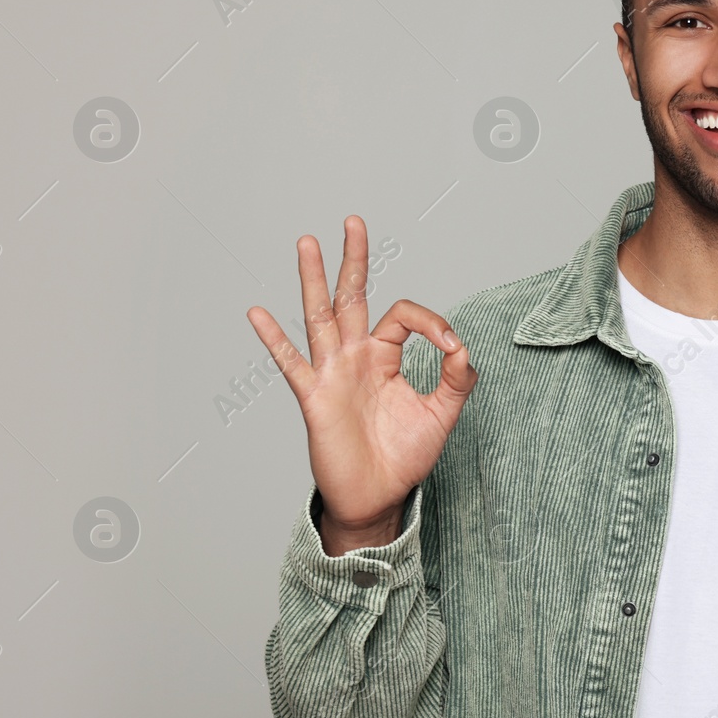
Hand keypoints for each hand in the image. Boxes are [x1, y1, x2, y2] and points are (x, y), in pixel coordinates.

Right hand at [246, 215, 476, 555]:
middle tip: (354, 221)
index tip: (451, 348)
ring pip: (322, 316)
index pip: (404, 316)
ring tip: (307, 242)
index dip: (432, 323)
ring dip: (315, 279)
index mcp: (385, 356)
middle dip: (355, 259)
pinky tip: (256, 313)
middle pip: (353, 296)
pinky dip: (274, 339)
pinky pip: (292, 364)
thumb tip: (462, 346)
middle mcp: (356, 356)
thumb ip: (457, 378)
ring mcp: (332, 373)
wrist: (378, 496)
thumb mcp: (442, 414)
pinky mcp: (315, 396)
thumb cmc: (404, 456)